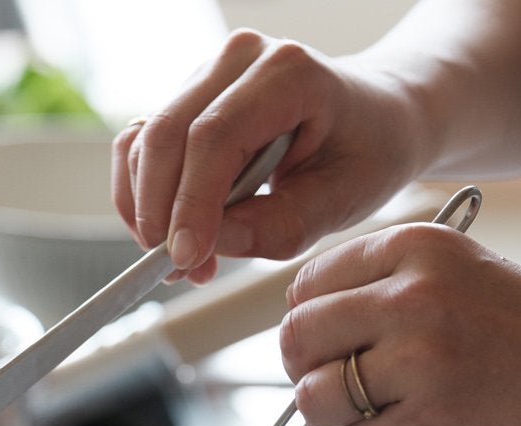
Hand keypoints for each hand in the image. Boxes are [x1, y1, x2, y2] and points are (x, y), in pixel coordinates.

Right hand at [113, 30, 430, 282]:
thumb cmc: (369, 152)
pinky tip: (174, 231)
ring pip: (145, 143)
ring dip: (150, 210)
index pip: (215, 136)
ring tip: (190, 258)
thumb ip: (279, 226)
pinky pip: (141, 146)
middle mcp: (241, 59)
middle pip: (167, 135)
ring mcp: (209, 74)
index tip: (186, 258)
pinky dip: (145, 196)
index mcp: (289, 73)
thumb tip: (209, 245)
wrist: (379, 118)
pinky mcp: (188, 98)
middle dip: (162, 213)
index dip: (191, 202)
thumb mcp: (343, 201)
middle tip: (182, 270)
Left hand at [280, 223, 520, 425]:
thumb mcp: (463, 278)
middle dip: (313, 376)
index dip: (313, 329)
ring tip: (389, 416)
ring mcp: (419, 356)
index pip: (306, 286)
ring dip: (340, 421)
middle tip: (350, 394)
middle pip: (296, 340)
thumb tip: (302, 327)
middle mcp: (411, 293)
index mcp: (416, 246)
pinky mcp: (431, 417)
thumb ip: (387, 291)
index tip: (339, 350)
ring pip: (315, 398)